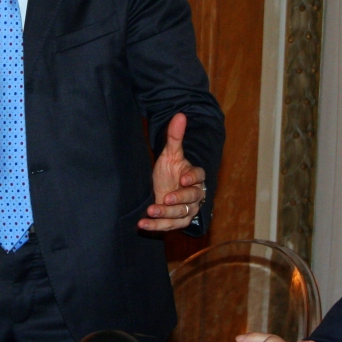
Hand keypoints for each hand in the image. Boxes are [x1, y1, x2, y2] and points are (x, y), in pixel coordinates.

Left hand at [141, 113, 206, 231]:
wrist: (163, 189)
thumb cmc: (170, 171)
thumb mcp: (170, 154)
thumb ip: (175, 137)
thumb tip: (180, 115)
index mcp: (195, 177)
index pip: (199, 177)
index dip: (192, 178)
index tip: (183, 178)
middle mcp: (195, 195)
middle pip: (192, 199)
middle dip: (179, 199)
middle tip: (165, 197)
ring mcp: (187, 210)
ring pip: (181, 215)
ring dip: (166, 214)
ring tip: (150, 211)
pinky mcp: (177, 222)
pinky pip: (169, 226)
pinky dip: (156, 227)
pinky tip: (142, 225)